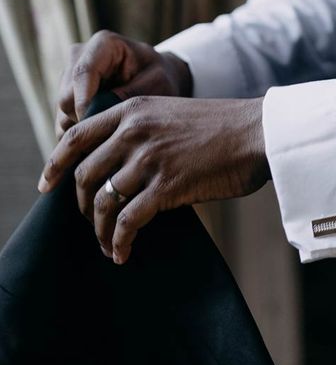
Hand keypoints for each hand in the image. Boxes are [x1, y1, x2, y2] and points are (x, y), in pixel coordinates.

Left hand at [38, 96, 269, 264]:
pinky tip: (123, 253)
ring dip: (100, 230)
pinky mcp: (166, 185)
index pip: (75, 136)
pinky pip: (128, 221)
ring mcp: (149, 158)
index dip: (55, 164)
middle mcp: (134, 132)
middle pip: (85, 175)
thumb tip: (120, 170)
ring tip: (108, 244)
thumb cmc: (224, 128)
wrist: (259, 134)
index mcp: (133, 111)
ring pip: (103, 202)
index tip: (47, 186)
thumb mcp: (173, 115)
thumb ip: (143, 133)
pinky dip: (120, 242)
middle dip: (83, 205)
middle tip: (92, 221)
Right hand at [56, 30, 191, 139]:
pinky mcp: (67, 93)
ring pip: (62, 112)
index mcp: (103, 44)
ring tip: (111, 137)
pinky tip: (102, 138)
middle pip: (66, 96)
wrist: (157, 77)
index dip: (84, 102)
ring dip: (82, 129)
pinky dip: (80, 132)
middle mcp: (79, 56)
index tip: (95, 125)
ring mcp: (69, 74)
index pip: (83, 73)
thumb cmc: (161, 77)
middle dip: (84, 120)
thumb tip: (101, 113)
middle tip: (111, 138)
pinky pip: (63, 120)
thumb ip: (132, 94)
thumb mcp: (158, 83)